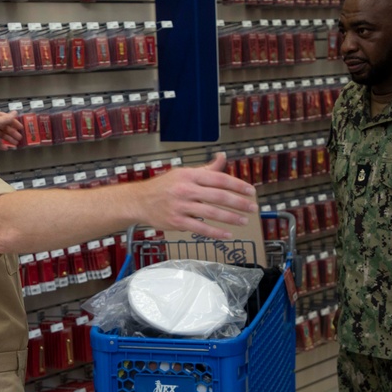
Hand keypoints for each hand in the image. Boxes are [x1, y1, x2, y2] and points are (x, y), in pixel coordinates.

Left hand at [0, 111, 22, 149]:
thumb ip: (7, 118)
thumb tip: (15, 112)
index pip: (7, 118)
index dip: (14, 123)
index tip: (20, 127)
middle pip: (5, 127)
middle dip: (13, 133)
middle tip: (19, 137)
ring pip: (1, 135)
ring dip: (9, 139)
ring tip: (14, 143)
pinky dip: (1, 144)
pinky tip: (5, 147)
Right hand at [140, 153, 257, 239]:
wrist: (139, 201)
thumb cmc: (164, 187)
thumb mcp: (184, 173)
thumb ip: (206, 169)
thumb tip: (223, 157)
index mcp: (190, 175)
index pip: (219, 179)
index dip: (238, 185)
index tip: (251, 192)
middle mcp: (186, 189)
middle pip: (218, 196)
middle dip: (239, 203)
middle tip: (252, 208)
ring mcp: (181, 206)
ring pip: (211, 213)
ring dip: (231, 218)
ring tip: (243, 221)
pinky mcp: (177, 222)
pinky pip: (200, 228)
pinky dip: (216, 232)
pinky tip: (227, 234)